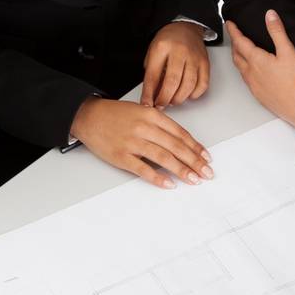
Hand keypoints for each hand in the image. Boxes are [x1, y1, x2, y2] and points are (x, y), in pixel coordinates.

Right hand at [70, 98, 213, 187]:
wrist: (89, 116)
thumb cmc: (116, 115)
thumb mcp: (141, 111)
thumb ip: (161, 125)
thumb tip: (182, 143)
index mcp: (152, 115)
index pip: (180, 133)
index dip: (195, 147)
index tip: (206, 157)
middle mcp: (144, 127)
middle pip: (176, 146)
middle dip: (194, 161)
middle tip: (206, 172)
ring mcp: (132, 142)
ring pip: (163, 157)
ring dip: (182, 170)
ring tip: (194, 179)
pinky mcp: (121, 156)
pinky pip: (143, 169)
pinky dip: (158, 178)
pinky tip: (170, 184)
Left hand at [142, 21, 210, 107]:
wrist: (185, 28)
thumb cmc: (167, 41)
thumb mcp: (152, 53)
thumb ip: (152, 73)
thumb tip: (151, 96)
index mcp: (162, 47)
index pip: (153, 75)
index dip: (148, 93)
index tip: (146, 104)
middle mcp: (179, 51)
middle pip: (172, 82)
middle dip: (165, 98)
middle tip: (160, 104)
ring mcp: (194, 57)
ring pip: (188, 85)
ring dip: (179, 98)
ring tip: (172, 101)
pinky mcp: (204, 62)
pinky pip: (203, 83)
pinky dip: (195, 94)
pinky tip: (187, 95)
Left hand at [226, 11, 294, 126]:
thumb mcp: (288, 51)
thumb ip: (277, 32)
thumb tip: (270, 15)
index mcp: (257, 60)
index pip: (240, 42)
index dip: (233, 31)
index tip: (229, 24)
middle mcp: (251, 73)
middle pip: (236, 55)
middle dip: (234, 44)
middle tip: (234, 35)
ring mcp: (253, 85)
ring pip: (240, 68)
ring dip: (238, 57)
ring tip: (240, 50)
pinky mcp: (258, 94)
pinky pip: (246, 79)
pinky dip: (244, 70)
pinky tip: (251, 71)